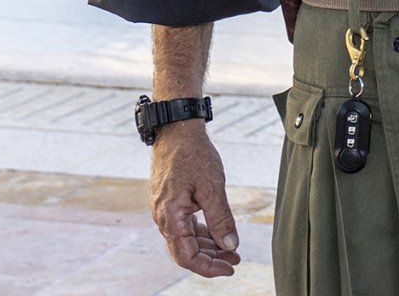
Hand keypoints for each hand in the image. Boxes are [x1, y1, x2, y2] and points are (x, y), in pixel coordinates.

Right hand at [149, 122, 239, 277]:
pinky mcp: (170, 202)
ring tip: (231, 249)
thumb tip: (230, 245)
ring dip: (207, 247)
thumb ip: (221, 218)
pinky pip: (184, 225)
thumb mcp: (212, 187)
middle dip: (210, 259)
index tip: (229, 268)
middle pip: (185, 251)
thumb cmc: (193, 155)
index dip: (208, 267)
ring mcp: (164, 210)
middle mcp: (163, 218)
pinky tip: (217, 233)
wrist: (176, 131)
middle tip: (235, 260)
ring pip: (185, 239)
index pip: (187, 256)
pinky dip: (201, 232)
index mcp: (170, 217)